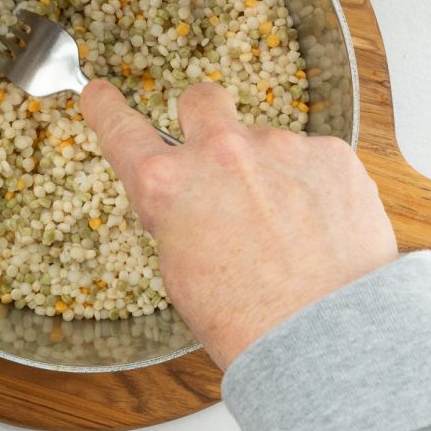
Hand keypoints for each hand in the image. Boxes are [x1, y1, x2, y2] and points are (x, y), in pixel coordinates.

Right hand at [81, 80, 397, 368]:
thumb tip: (191, 200)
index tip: (99, 93)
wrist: (329, 337)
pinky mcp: (330, 153)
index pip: (121, 129)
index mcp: (168, 186)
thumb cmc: (250, 322)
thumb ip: (178, 216)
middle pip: (202, 99)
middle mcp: (221, 152)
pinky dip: (312, 184)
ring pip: (265, 141)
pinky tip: (320, 226)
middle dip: (203, 119)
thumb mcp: (181, 273)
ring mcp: (280, 147)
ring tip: (288, 228)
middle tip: (218, 155)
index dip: (105, 108)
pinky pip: (312, 156)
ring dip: (267, 169)